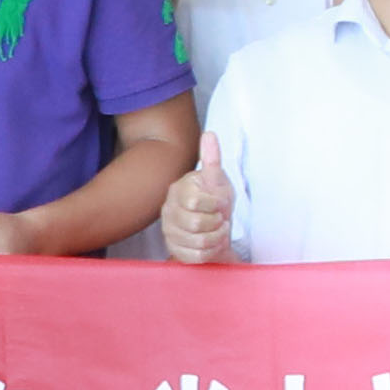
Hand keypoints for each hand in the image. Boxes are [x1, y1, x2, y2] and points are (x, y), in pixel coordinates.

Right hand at [162, 134, 238, 264]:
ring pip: (197, 242)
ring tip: (219, 230)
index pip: (195, 201)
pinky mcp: (174, 249)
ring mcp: (169, 231)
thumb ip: (212, 159)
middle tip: (221, 218)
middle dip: (217, 223)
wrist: (217, 225)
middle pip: (195, 224)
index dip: (215, 204)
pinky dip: (212, 251)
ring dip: (217, 237)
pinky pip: (196, 256)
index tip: (221, 203)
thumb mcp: (218, 180)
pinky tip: (213, 242)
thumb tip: (209, 133)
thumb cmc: (217, 200)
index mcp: (179, 190)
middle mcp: (168, 210)